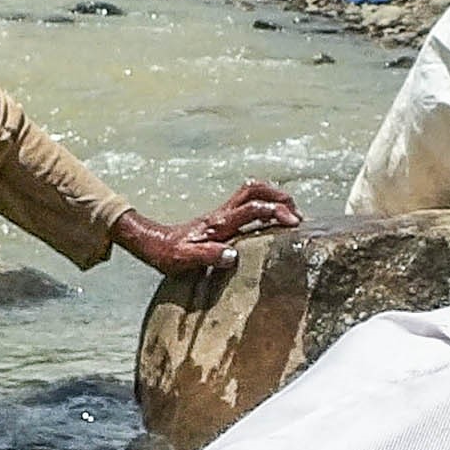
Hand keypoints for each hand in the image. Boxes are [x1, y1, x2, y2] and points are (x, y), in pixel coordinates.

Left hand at [115, 181, 301, 275]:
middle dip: (279, 196)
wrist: (153, 244)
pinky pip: (247, 200)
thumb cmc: (168, 255)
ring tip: (291, 212)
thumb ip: (208, 256)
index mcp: (218, 224)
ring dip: (273, 195)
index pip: (252, 209)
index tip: (293, 223)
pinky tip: (272, 217)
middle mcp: (222, 213)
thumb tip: (233, 255)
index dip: (275, 211)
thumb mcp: (185, 260)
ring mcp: (222, 213)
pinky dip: (264, 202)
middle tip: (297, 213)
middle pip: (254, 189)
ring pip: (251, 190)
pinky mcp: (221, 217)